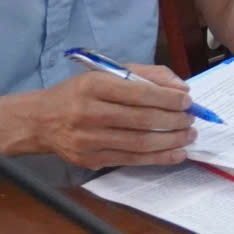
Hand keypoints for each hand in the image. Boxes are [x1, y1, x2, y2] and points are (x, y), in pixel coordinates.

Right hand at [31, 63, 195, 169]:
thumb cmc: (80, 93)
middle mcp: (88, 113)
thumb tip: (181, 88)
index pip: (139, 93)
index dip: (168, 98)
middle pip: (141, 120)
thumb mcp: (107, 74)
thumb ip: (147, 75)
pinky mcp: (90, 160)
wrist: (41, 120)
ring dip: (171, 141)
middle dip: (174, 121)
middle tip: (192, 119)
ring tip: (189, 135)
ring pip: (139, 143)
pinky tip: (177, 153)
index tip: (187, 100)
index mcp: (94, 86)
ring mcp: (88, 140)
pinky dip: (158, 158)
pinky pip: (131, 160)